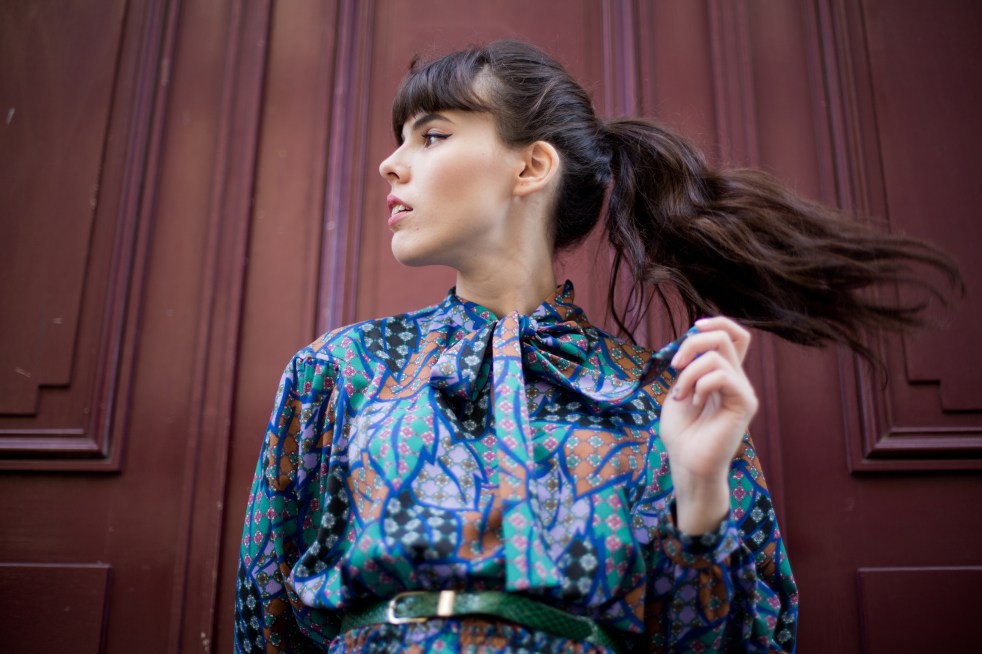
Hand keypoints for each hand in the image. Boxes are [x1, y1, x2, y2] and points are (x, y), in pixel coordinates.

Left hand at [658, 316, 757, 533]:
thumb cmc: (681, 433)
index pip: (735, 335)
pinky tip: (694, 402)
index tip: (693, 329)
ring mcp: (743, 391)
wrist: (687, 464)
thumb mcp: (678, 389)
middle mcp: (737, 379)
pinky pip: (722, 375)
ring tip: (681, 395)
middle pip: (727, 336)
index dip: (717, 323)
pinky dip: (700, 384)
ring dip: (689, 372)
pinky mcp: (744, 403)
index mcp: (723, 374)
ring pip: (718, 355)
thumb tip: (692, 339)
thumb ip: (688, 365)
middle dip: (693, 343)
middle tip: (675, 366)